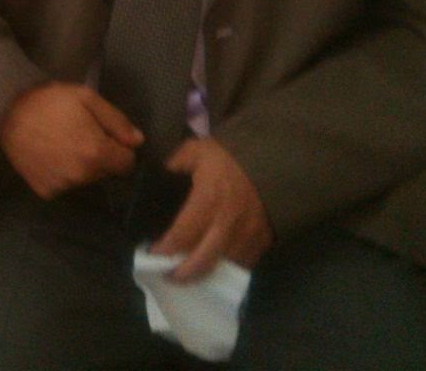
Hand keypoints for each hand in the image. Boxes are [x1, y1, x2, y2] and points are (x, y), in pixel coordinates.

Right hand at [0, 83, 141, 199]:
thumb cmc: (49, 101)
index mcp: (96, 152)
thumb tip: (137, 141)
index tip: (106, 135)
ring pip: (86, 179)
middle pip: (106, 171)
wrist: (6, 113)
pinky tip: (50, 155)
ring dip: (81, 165)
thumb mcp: (85, 98)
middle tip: (81, 134)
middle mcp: (83, 175)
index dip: (120, 147)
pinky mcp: (46, 191)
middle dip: (100, 155)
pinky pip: (65, 185)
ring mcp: (63, 186)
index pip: (127, 162)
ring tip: (63, 143)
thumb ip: (116, 120)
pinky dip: (62, 173)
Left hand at [151, 137, 272, 281]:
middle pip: (203, 260)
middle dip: (183, 273)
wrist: (272, 160)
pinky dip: (226, 268)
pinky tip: (213, 267)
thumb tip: (161, 176)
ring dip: (204, 274)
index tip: (152, 254)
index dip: (166, 248)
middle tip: (167, 275)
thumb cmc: (228, 157)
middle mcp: (228, 223)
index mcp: (209, 198)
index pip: (183, 233)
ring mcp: (248, 235)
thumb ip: (175, 163)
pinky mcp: (262, 241)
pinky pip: (243, 264)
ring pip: (223, 266)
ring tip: (186, 275)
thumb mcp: (196, 150)